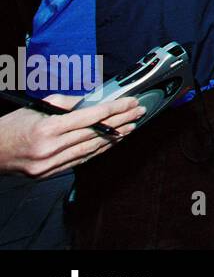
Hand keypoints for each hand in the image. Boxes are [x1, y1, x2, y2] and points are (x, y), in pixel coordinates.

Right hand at [0, 96, 143, 178]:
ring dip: (114, 138)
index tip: (130, 102)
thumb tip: (92, 101)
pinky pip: (80, 160)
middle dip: (121, 121)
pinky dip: (98, 150)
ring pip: (91, 149)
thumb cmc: (11, 127)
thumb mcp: (37, 107)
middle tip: (138, 112)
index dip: (115, 109)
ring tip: (131, 127)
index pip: (91, 117)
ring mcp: (50, 165)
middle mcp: (51, 149)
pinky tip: (111, 143)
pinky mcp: (49, 174)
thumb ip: (67, 104)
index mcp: (48, 129)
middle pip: (96, 133)